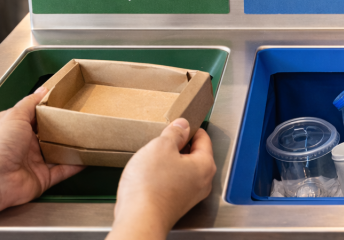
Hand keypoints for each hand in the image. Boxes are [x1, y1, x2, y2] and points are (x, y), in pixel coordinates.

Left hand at [0, 87, 82, 239]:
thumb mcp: (14, 115)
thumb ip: (31, 103)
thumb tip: (43, 90)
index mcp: (17, 130)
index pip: (38, 119)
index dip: (52, 112)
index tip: (68, 105)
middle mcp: (25, 146)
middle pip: (50, 137)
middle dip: (64, 130)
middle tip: (82, 121)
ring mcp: (35, 163)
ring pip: (58, 154)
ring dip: (71, 148)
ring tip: (87, 138)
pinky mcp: (43, 178)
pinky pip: (62, 172)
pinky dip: (74, 166)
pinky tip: (86, 159)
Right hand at [108, 119, 215, 239]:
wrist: (138, 220)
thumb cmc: (151, 186)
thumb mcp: (161, 146)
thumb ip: (174, 132)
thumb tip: (183, 125)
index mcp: (205, 165)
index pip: (203, 138)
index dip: (190, 128)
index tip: (179, 123)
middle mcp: (202, 182)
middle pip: (194, 154)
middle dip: (178, 146)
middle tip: (162, 141)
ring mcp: (189, 195)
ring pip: (182, 169)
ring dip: (169, 162)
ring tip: (153, 159)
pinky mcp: (175, 205)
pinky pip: (173, 183)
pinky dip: (164, 176)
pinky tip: (149, 176)